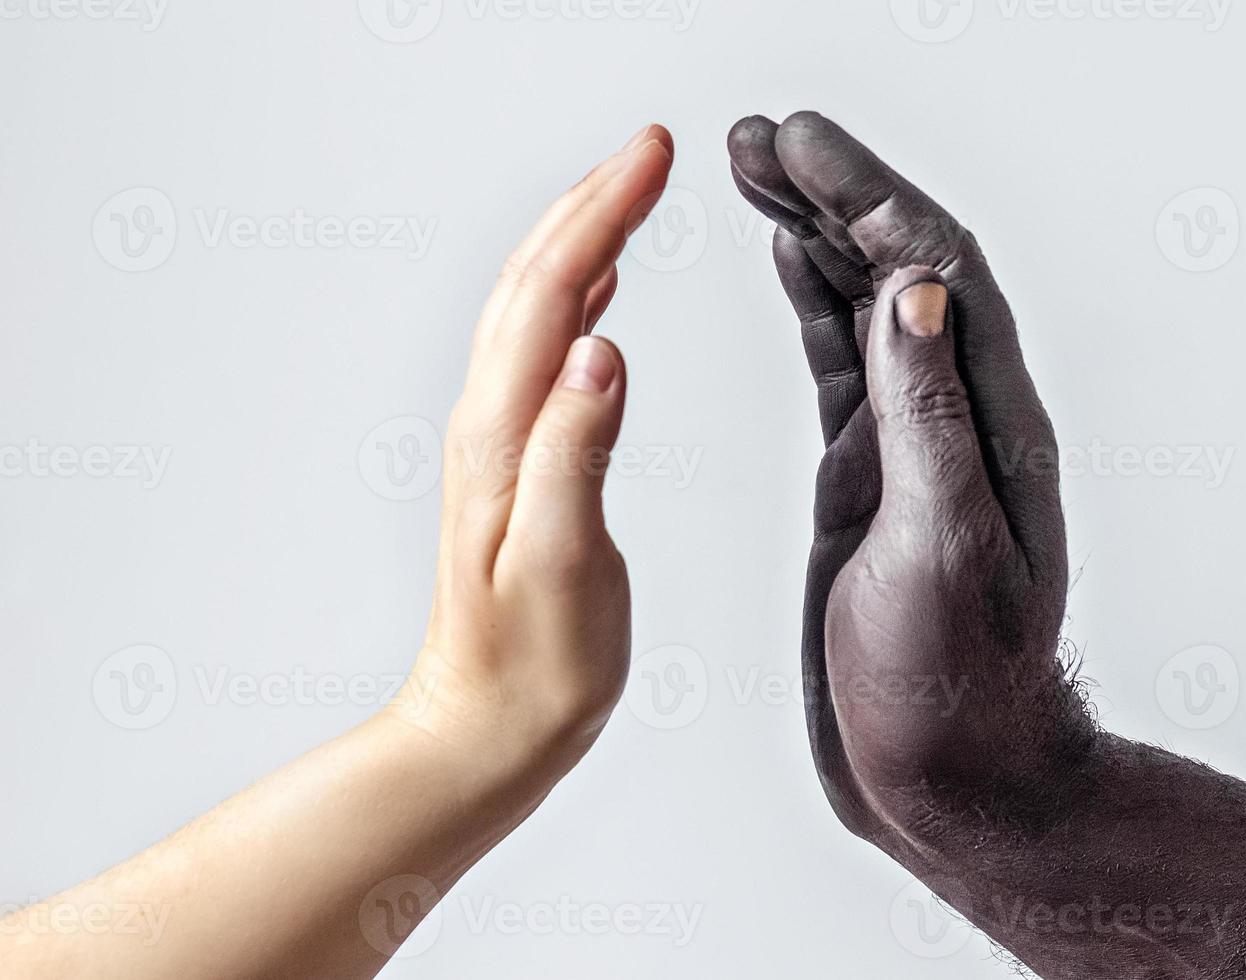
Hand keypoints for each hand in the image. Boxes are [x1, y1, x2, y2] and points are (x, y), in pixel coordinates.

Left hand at [0, 127, 676, 979]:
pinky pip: (542, 355)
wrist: (484, 727)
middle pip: (535, 284)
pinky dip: (572, 301)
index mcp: (504, 436)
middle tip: (650, 148)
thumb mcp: (561, 564)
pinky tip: (597, 292)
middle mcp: (492, 424)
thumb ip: (576, 454)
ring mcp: (501, 442)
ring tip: (629, 192)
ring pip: (535, 310)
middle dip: (592, 203)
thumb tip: (600, 350)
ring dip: (580, 239)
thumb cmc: (531, 665)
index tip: (653, 154)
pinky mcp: (520, 465)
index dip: (601, 215)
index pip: (550, 295)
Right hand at [727, 112, 1090, 839]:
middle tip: (756, 134)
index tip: (799, 141)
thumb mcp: (944, 553)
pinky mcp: (868, 475)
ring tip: (753, 167)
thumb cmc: (957, 687)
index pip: (935, 274)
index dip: (869, 196)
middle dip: (833, 191)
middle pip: (896, 268)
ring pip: (862, 306)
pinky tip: (785, 257)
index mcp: (989, 425)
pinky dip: (810, 301)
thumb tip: (917, 289)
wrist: (949, 775)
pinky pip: (840, 365)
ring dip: (815, 230)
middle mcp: (956, 417)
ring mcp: (908, 442)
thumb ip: (929, 422)